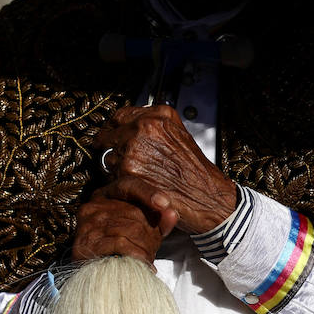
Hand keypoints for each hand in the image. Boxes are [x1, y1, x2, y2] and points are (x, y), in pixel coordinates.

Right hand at [71, 186, 176, 265]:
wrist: (94, 273)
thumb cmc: (119, 248)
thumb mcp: (141, 230)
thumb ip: (157, 220)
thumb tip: (172, 213)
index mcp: (107, 195)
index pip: (129, 185)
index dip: (148, 193)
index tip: (165, 204)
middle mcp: (95, 205)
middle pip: (135, 212)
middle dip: (151, 234)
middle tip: (153, 250)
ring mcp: (89, 224)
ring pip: (130, 229)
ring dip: (145, 248)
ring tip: (147, 259)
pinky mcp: (86, 243)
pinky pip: (121, 244)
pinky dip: (137, 256)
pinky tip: (142, 265)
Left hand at [95, 104, 236, 233]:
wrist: (206, 196)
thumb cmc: (195, 171)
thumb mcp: (179, 135)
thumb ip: (153, 127)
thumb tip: (130, 125)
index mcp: (155, 118)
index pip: (118, 117)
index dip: (113, 128)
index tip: (111, 136)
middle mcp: (142, 129)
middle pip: (108, 136)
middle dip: (111, 149)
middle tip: (118, 160)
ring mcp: (133, 150)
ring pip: (106, 157)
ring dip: (113, 167)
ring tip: (131, 176)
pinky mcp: (128, 173)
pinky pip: (109, 176)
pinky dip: (116, 183)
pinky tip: (131, 186)